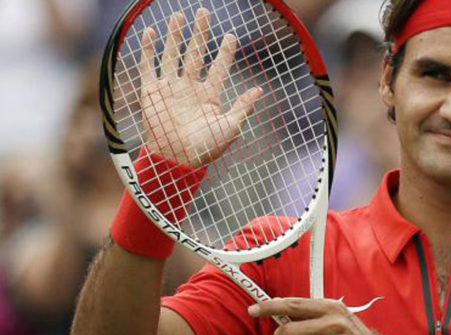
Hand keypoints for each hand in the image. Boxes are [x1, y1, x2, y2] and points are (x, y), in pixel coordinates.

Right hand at [139, 8, 261, 167]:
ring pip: (172, 54)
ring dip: (175, 35)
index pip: (219, 67)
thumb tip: (259, 90)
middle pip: (196, 53)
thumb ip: (242, 108)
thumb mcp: (230, 128)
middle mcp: (189, 88)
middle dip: (200, 33)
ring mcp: (169, 88)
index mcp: (209, 96)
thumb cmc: (205, 149)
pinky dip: (148, 49)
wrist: (176, 161)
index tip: (231, 36)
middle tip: (204, 11)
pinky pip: (148, 66)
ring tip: (179, 15)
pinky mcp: (150, 92)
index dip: (225, 52)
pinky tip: (151, 31)